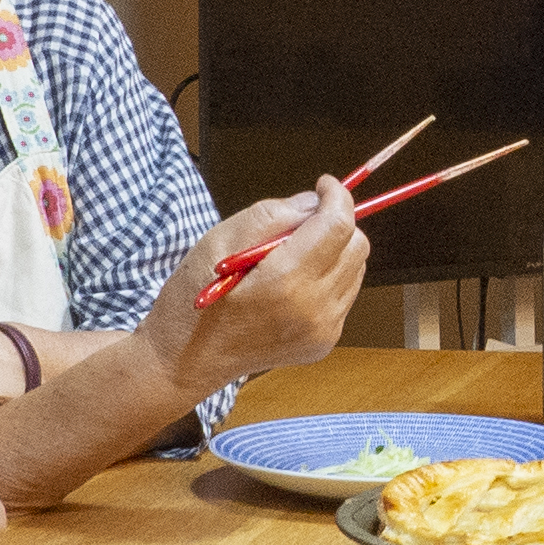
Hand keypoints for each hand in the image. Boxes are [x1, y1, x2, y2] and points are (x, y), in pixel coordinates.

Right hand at [139, 178, 367, 387]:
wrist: (186, 360)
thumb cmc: (195, 297)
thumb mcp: (219, 241)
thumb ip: (272, 216)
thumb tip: (314, 203)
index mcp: (286, 282)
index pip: (339, 226)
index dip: (336, 196)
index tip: (323, 184)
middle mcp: (313, 309)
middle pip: (357, 246)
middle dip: (336, 224)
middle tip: (300, 222)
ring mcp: (322, 331)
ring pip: (355, 269)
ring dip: (333, 252)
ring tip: (291, 257)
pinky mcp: (324, 343)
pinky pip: (344, 295)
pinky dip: (327, 278)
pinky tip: (292, 284)